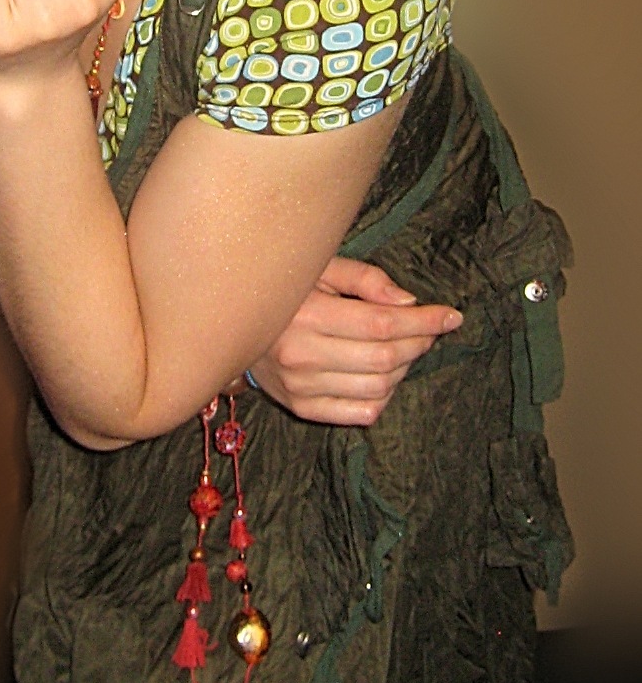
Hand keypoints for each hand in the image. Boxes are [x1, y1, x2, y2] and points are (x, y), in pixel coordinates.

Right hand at [247, 257, 462, 425]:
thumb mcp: (320, 268)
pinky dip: (385, 395)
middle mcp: (301, 355)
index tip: (452, 316)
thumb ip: (365, 279)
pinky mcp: (301, 408)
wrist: (230, 324)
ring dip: (405, 368)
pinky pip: (362, 413)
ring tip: (406, 347)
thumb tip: (408, 302)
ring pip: (379, 388)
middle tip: (432, 328)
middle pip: (385, 358)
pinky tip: (383, 374)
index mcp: (306, 314)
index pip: (381, 324)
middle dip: (421, 342)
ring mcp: (300, 387)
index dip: (424, 321)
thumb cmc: (285, 290)